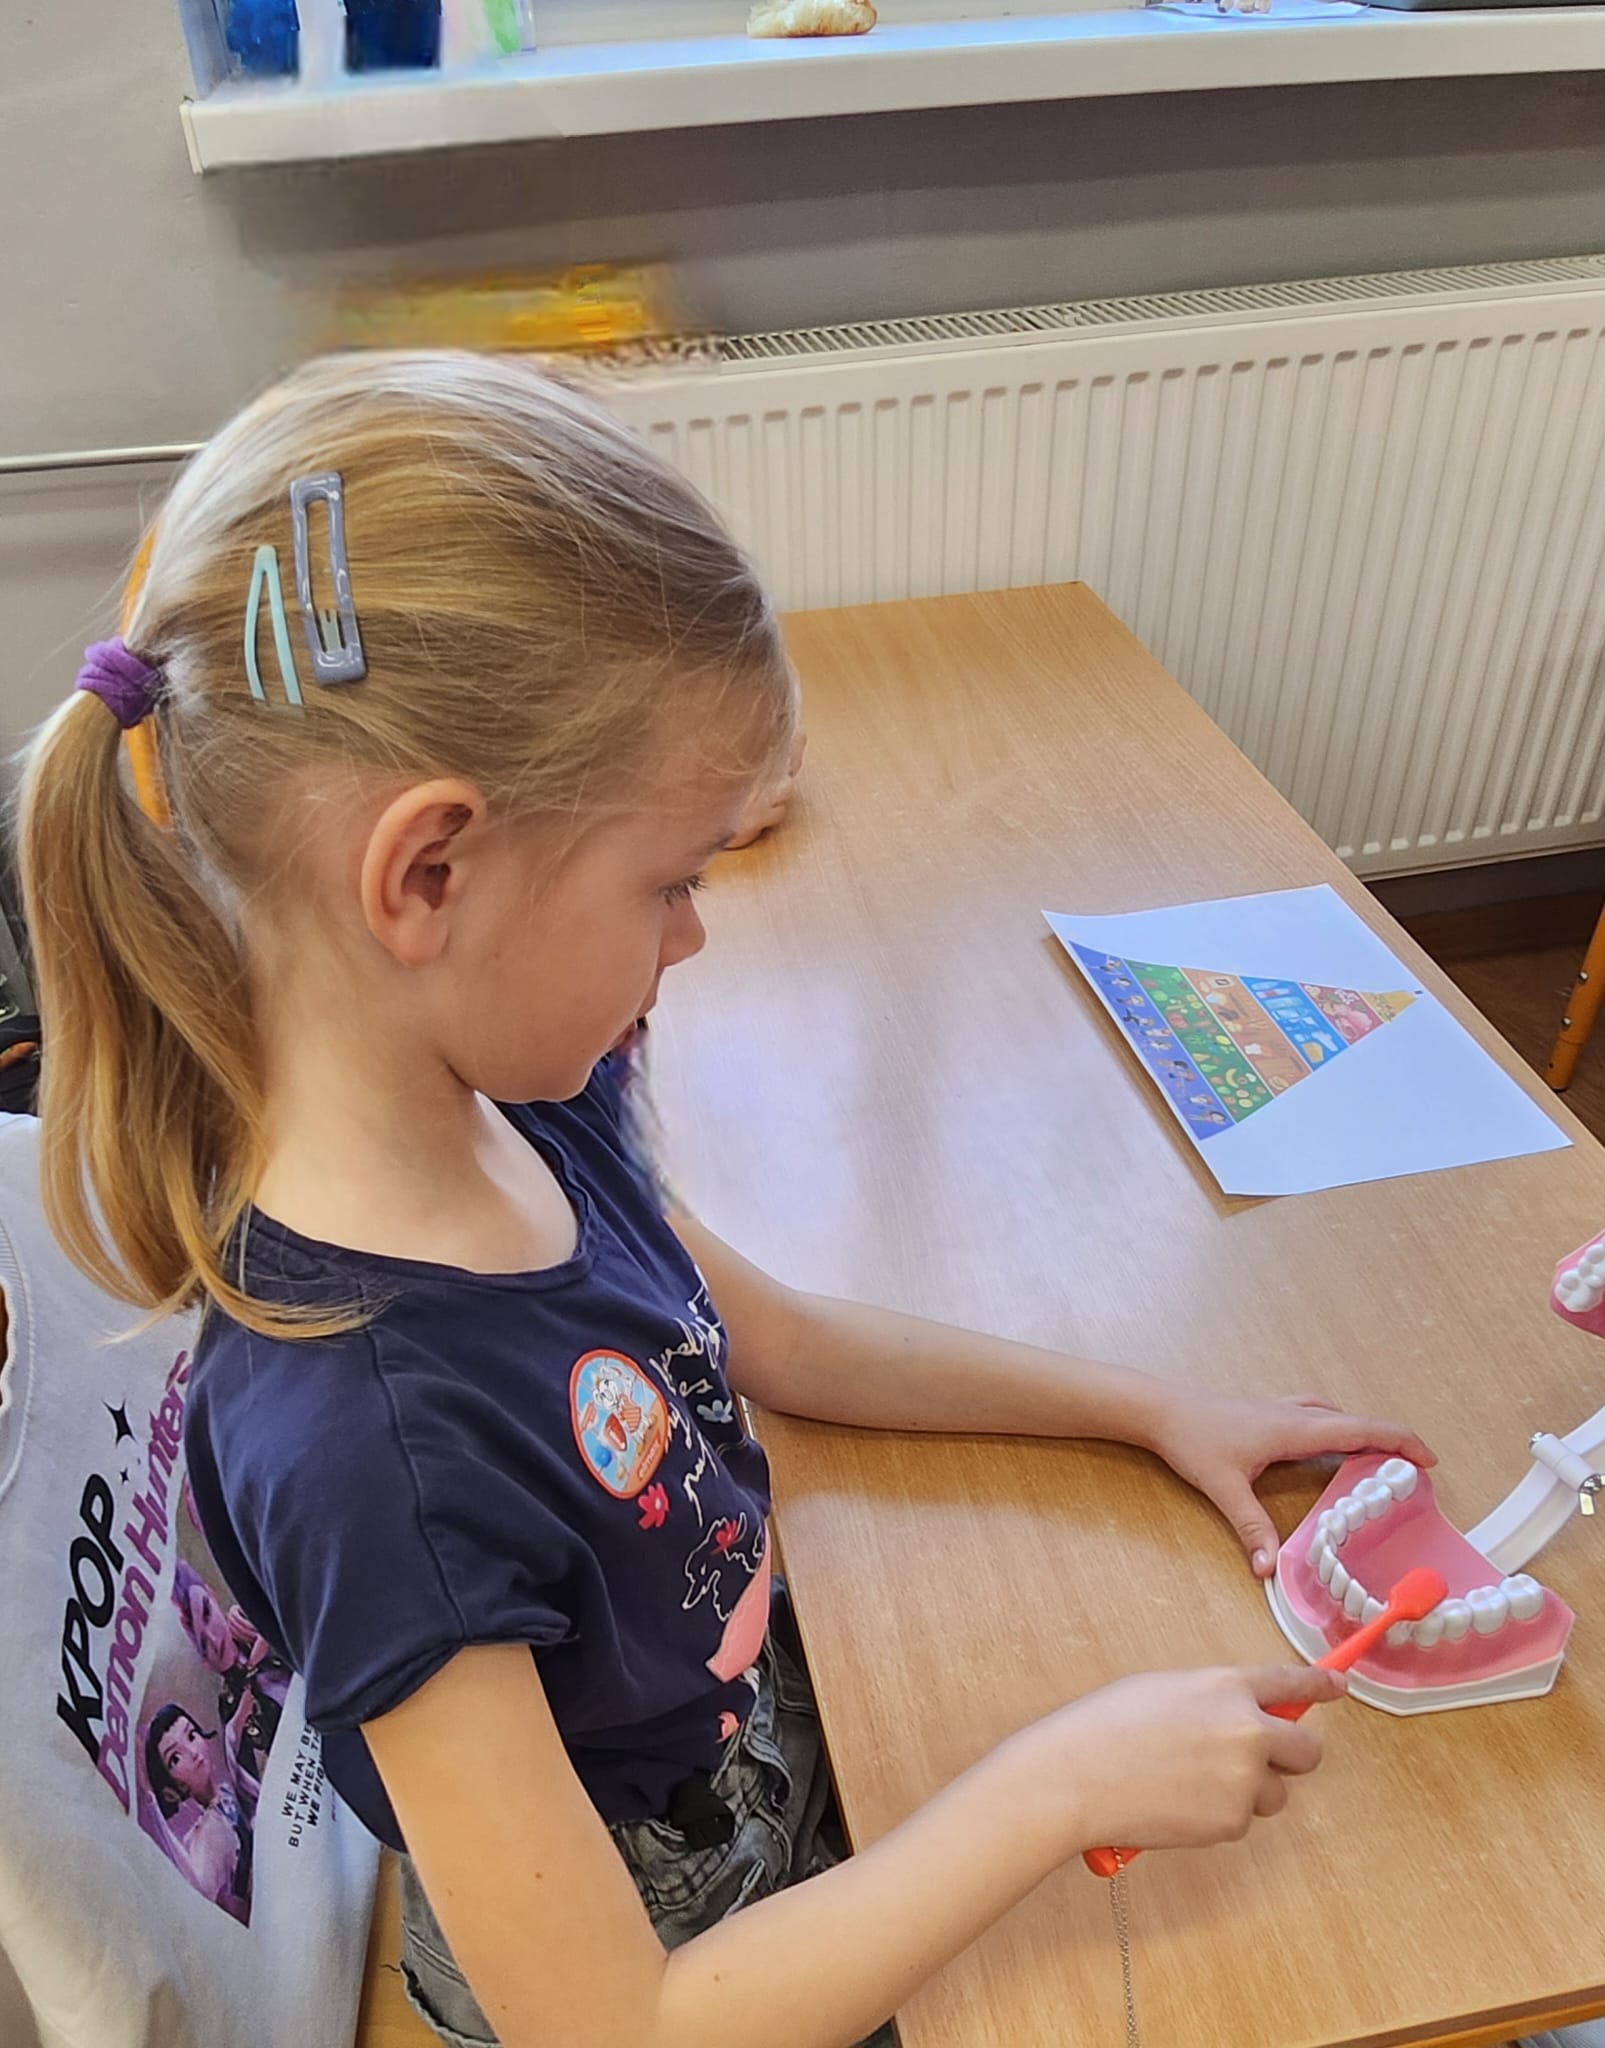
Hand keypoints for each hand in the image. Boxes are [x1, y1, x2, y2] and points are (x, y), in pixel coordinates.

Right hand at [1033, 1664, 1342, 1856]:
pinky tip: (1178, 1803)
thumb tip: (1239, 1716)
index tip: (1337, 1687)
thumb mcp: (1166, 1690)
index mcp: (1227, 1686)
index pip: (1291, 1683)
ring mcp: (1244, 1779)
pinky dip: (1218, 1815)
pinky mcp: (1232, 1821)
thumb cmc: (1107, 1726)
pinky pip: (1241, 1819)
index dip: (1319, 1686)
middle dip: (1291, 1755)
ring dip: (1248, 1790)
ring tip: (1192, 1784)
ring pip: (1274, 1792)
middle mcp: (1248, 1730)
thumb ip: (1214, 1700)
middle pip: (1307, 1749)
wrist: (1078, 1775)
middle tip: (1260, 1758)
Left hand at [1149, 1389, 1435, 1578]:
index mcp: (1294, 1429)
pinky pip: (1317, 1414)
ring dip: (1363, 1430)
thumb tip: (1268, 1569)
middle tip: (1415, 1468)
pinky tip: (1331, 1443)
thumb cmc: (1192, 1440)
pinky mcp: (1267, 1411)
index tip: (1428, 1460)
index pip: (1360, 1430)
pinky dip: (1338, 1425)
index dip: (1399, 1442)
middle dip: (1391, 1440)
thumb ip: (1251, 1527)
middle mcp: (1294, 1414)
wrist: (1160, 1408)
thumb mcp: (1224, 1488)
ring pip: (1336, 1414)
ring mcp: (1280, 1409)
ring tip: (1381, 1457)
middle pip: (1356, 1421)